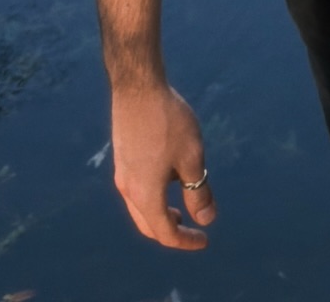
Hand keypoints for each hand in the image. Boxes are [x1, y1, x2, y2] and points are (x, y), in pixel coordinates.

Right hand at [110, 83, 216, 248]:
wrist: (138, 88)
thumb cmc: (168, 121)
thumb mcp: (191, 157)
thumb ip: (199, 190)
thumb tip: (206, 218)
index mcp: (145, 194)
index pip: (165, 232)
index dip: (186, 241)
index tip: (205, 239)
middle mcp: (128, 189)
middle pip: (149, 225)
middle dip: (172, 231)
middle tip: (193, 229)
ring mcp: (122, 173)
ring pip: (141, 208)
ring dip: (161, 214)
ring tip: (184, 205)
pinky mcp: (123, 158)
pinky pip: (137, 189)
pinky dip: (154, 196)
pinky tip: (170, 175)